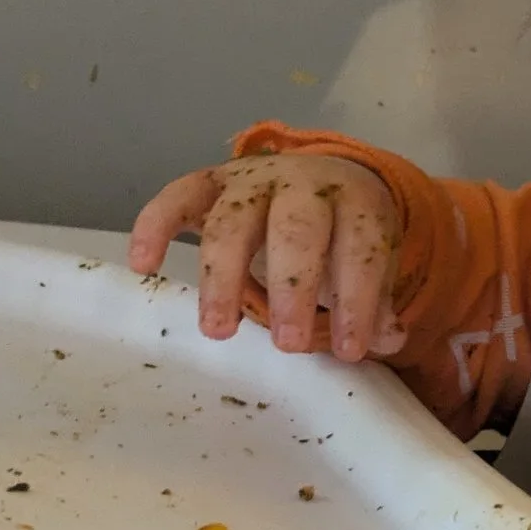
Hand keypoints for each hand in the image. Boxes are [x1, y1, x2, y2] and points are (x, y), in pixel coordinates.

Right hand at [127, 152, 408, 362]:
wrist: (320, 179)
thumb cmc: (343, 235)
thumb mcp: (370, 261)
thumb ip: (375, 300)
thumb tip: (385, 339)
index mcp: (353, 202)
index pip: (360, 248)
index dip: (357, 299)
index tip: (350, 350)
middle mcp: (301, 184)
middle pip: (295, 229)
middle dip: (291, 288)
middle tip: (289, 343)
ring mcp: (251, 181)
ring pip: (233, 221)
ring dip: (224, 276)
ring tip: (219, 330)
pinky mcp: (208, 182)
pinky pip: (177, 197)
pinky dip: (155, 225)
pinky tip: (145, 265)